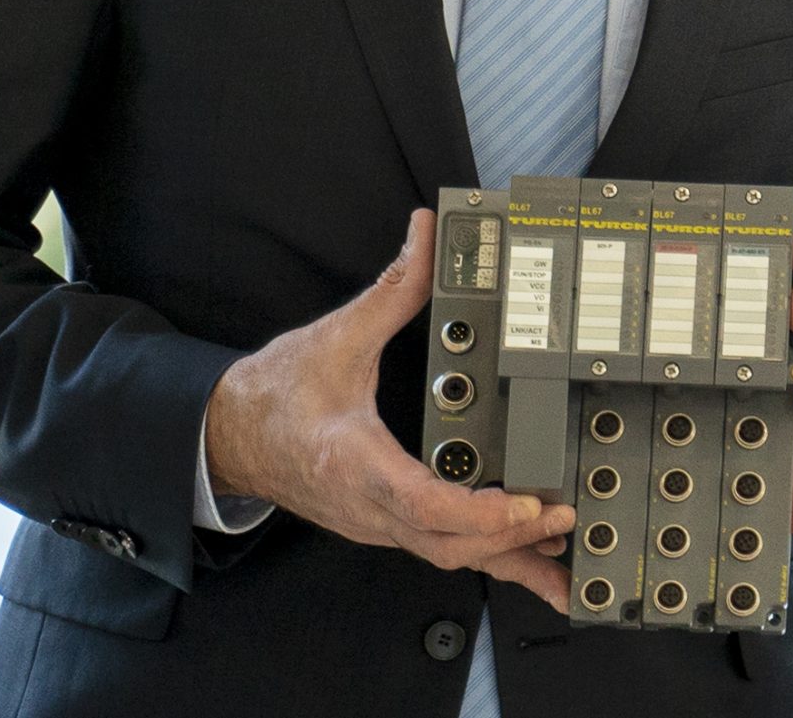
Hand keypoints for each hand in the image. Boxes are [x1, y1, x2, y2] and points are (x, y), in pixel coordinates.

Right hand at [205, 208, 574, 609]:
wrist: (229, 436)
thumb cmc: (276, 394)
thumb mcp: (337, 335)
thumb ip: (392, 288)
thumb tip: (426, 236)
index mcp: (355, 462)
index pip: (422, 504)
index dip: (478, 511)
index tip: (522, 504)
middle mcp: (368, 505)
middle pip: (447, 544)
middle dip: (510, 538)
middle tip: (564, 515)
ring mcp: (375, 522)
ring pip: (446, 555)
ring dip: (505, 555)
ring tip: (561, 549)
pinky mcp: (382, 523)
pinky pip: (438, 548)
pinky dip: (483, 552)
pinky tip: (521, 550)